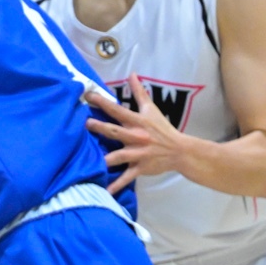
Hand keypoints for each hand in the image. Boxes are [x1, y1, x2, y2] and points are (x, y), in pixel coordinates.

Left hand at [86, 76, 188, 193]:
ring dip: (105, 158)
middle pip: (115, 131)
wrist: (180, 151)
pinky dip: (117, 185)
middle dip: (100, 127)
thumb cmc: (162, 128)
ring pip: (119, 156)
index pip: (118, 110)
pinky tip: (105, 192)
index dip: (103, 102)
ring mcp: (138, 154)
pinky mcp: (140, 168)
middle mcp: (136, 137)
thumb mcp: (152, 109)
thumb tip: (132, 73)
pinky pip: (127, 177)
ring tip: (89, 159)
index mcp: (138, 122)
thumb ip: (139, 92)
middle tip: (85, 123)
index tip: (88, 95)